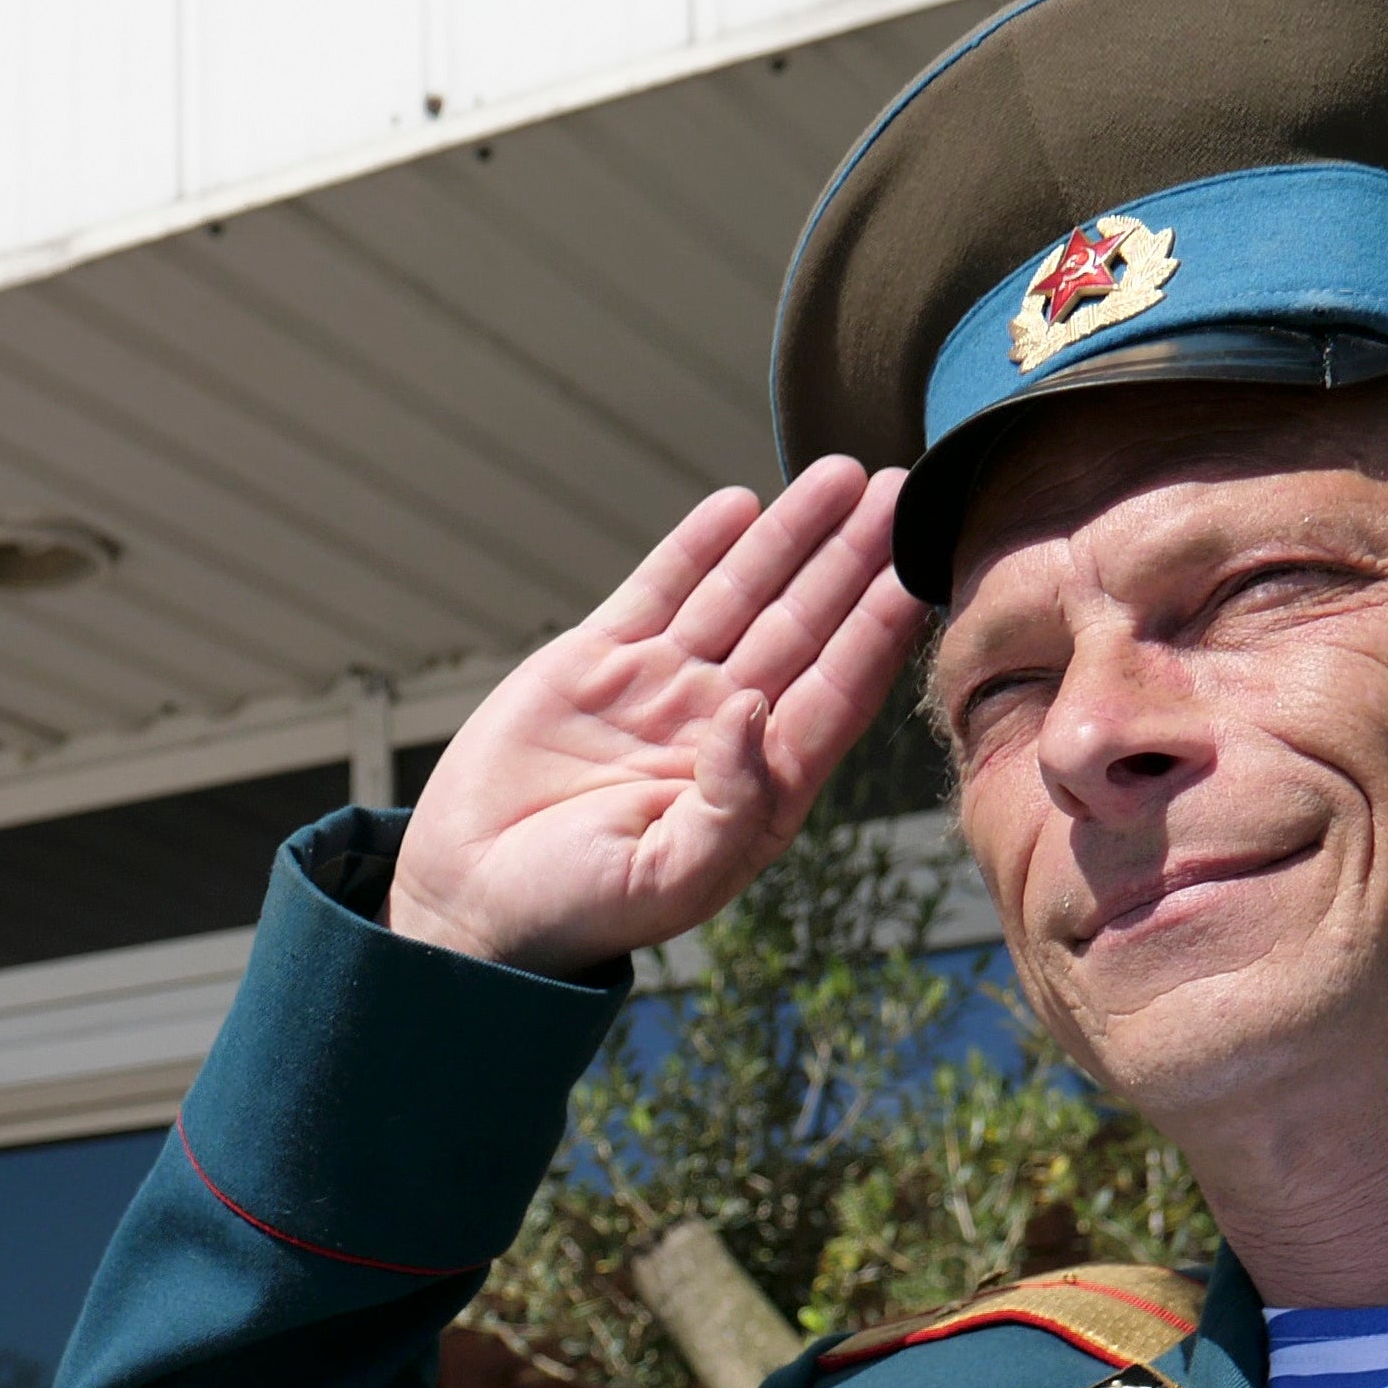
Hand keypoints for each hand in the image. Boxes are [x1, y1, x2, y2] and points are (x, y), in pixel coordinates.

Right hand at [391, 460, 924, 977]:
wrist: (471, 898)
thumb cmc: (575, 911)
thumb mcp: (667, 880)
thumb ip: (731, 803)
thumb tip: (754, 707)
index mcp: (757, 787)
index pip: (834, 692)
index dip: (876, 630)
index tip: (916, 569)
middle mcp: (722, 728)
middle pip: (803, 626)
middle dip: (851, 560)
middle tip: (900, 489)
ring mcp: (662, 688)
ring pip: (742, 594)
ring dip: (792, 535)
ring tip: (841, 475)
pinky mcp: (598, 661)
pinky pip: (660, 588)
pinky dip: (699, 546)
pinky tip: (743, 505)